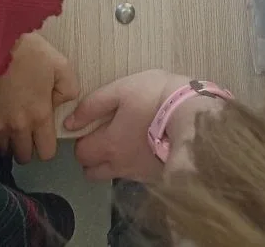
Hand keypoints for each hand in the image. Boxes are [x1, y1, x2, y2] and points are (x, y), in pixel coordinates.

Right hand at [0, 33, 78, 163]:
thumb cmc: (29, 52)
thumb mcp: (60, 64)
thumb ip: (68, 89)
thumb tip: (60, 104)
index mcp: (40, 116)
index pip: (46, 153)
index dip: (47, 147)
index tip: (44, 136)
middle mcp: (18, 126)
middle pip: (23, 155)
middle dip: (27, 147)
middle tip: (28, 131)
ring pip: (4, 149)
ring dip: (9, 142)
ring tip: (12, 126)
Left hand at [65, 70, 221, 182]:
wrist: (194, 116)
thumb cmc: (156, 97)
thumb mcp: (122, 89)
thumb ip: (93, 105)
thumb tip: (70, 123)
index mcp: (108, 145)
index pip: (81, 153)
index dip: (81, 139)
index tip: (91, 126)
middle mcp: (120, 166)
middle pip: (92, 172)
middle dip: (92, 156)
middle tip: (105, 135)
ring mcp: (139, 174)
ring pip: (113, 174)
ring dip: (112, 162)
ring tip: (127, 139)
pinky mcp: (156, 176)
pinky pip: (135, 174)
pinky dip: (133, 163)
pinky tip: (145, 145)